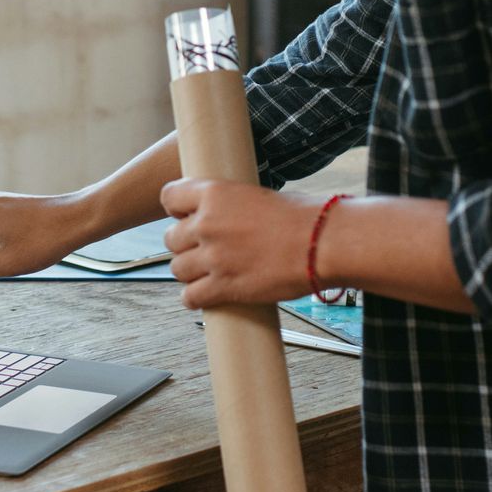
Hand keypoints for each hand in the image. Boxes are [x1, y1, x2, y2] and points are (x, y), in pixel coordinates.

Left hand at [158, 179, 317, 310]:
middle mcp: (207, 224)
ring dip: (190, 272)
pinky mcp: (223, 287)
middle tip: (204, 248)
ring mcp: (213, 257)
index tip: (185, 216)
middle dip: (185, 244)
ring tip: (208, 272)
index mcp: (214, 193)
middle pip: (171, 238)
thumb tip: (224, 217)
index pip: (169, 197)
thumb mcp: (258, 195)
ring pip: (177, 269)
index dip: (176, 209)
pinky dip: (195, 298)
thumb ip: (231, 205)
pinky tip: (206, 294)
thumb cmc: (302, 217)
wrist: (321, 243)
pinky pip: (190, 297)